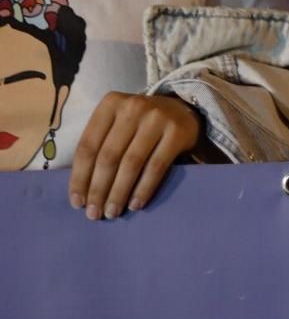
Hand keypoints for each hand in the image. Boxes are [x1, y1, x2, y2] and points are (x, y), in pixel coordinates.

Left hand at [69, 93, 202, 218]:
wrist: (181, 110)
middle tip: (95, 214)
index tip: (77, 202)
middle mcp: (132, 107)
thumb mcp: (116, 124)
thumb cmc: (139, 124)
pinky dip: (143, 188)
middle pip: (108, 156)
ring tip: (113, 212)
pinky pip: (156, 166)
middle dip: (99, 189)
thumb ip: (100, 146)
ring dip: (119, 192)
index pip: (88, 145)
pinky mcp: (177, 132)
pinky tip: (135, 204)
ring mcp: (157, 118)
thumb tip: (82, 191)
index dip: (80, 177)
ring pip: (131, 163)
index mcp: (110, 104)